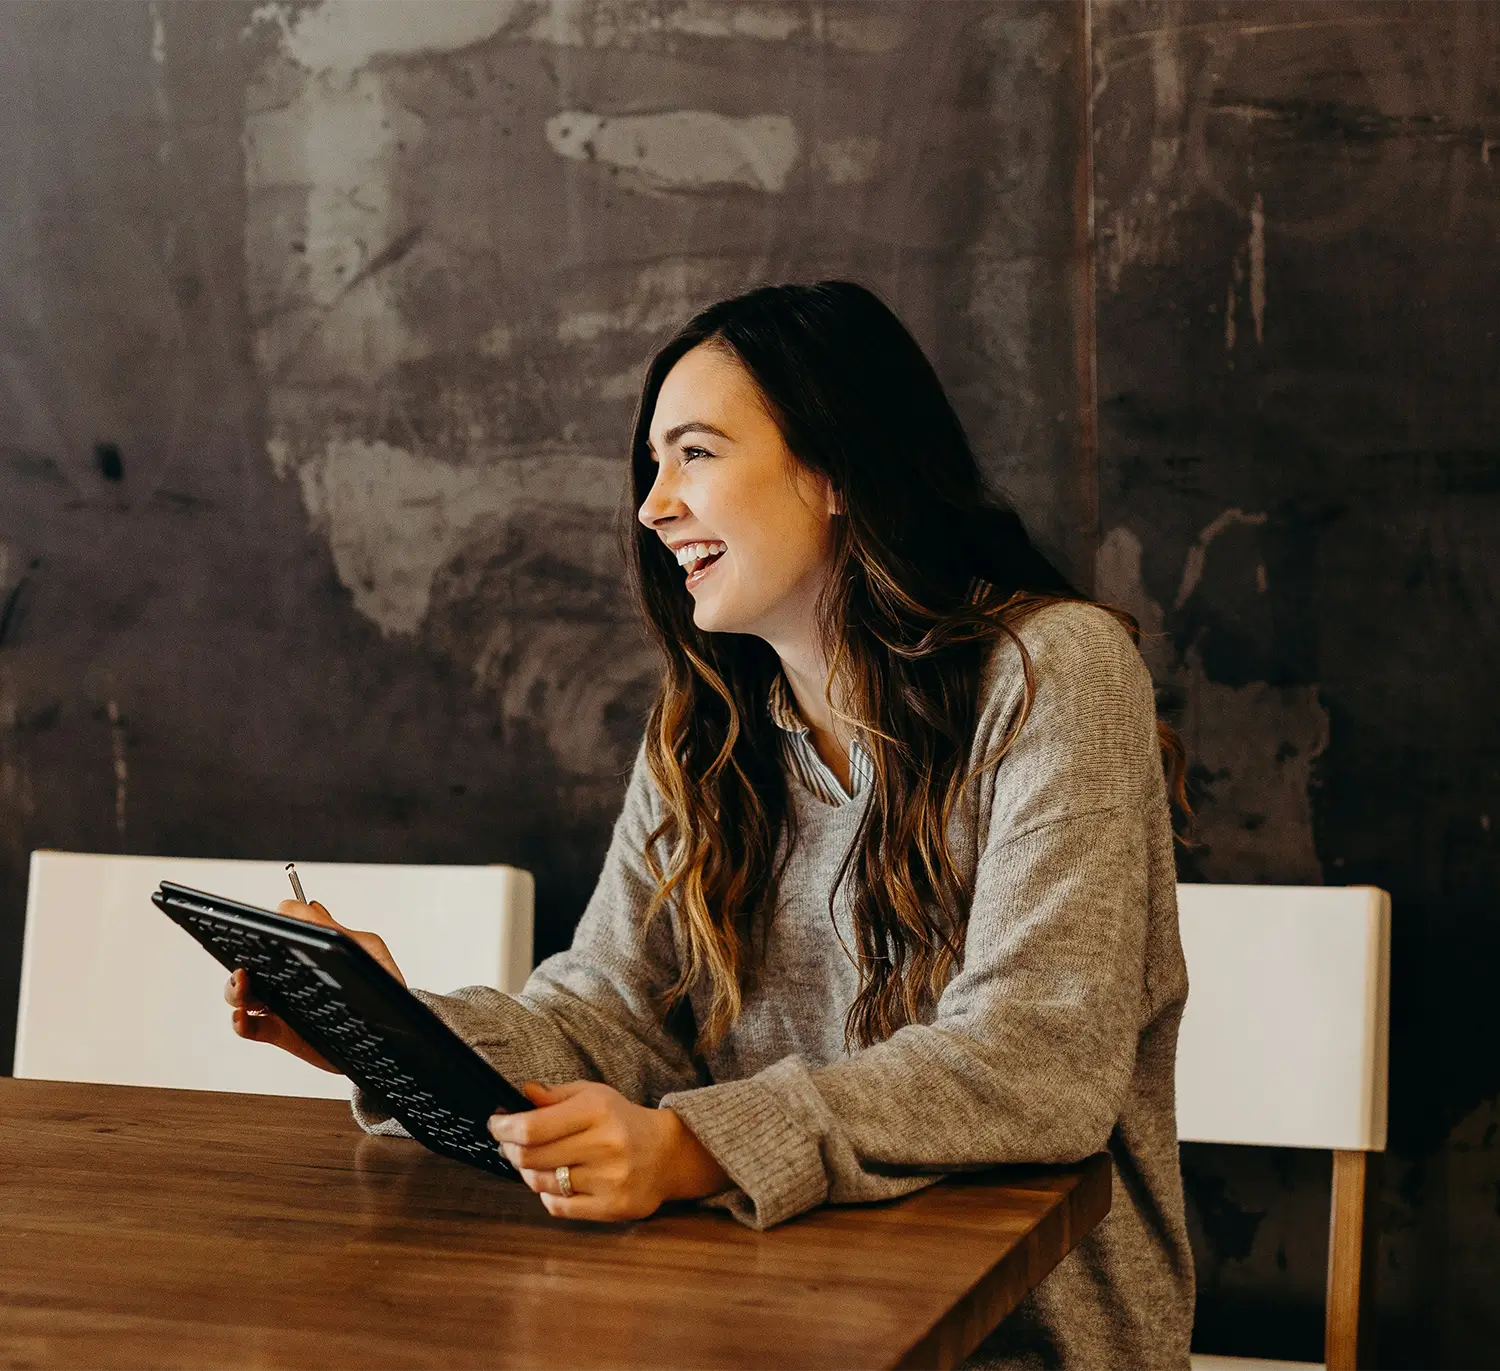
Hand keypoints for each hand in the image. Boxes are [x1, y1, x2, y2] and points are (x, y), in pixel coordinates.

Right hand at [223, 899, 406, 1073]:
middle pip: (252, 960)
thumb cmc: (383, 983)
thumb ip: (337, 930)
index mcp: (309, 950)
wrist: (394, 1029)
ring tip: (243, 984)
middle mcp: (290, 974)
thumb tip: (308, 906)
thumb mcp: (367, 950)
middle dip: (241, 957)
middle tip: (246, 961)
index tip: (266, 928)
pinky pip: (251, 1027)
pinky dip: (240, 1022)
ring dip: (235, 988)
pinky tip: (243, 1016)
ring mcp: (283, 1003)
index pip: (278, 931)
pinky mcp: (282, 1032)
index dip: (268, 926)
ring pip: (244, 993)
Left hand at [489, 1081, 729, 1221]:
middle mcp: (604, 1145)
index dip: (504, 1129)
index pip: (532, 1127)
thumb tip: (522, 1094)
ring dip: (528, 1173)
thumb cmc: (621, 1120)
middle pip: (530, 1157)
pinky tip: (555, 1181)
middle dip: (509, 1150)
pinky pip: (558, 1206)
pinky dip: (547, 1194)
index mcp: (597, 1111)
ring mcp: (609, 1179)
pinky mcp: (612, 1207)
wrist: (666, 1153)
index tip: (495, 1125)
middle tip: (508, 1144)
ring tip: (534, 1162)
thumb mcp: (593, 1095)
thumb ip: (555, 1095)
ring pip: (541, 1183)